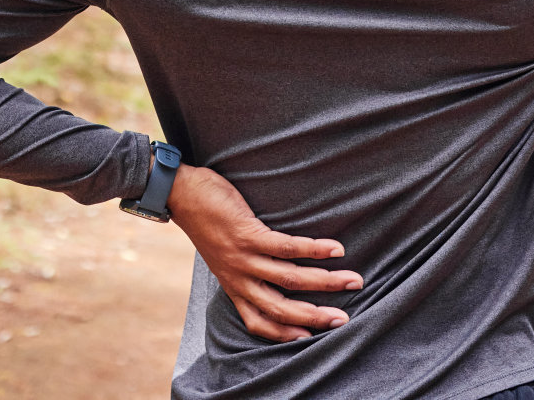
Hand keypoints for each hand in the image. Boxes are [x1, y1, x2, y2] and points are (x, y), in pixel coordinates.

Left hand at [167, 163, 362, 342]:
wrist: (181, 195)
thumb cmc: (206, 221)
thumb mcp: (221, 255)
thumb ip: (243, 268)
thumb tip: (270, 270)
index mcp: (233, 285)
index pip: (258, 321)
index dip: (284, 333)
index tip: (311, 338)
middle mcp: (238, 278)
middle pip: (280, 308)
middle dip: (315, 316)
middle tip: (344, 319)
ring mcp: (243, 258)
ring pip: (289, 279)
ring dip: (325, 282)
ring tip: (352, 280)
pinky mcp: (248, 235)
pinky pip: (287, 247)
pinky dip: (314, 250)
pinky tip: (334, 249)